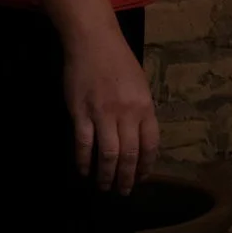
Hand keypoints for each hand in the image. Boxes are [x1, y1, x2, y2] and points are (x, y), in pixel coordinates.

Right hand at [63, 21, 159, 194]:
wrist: (93, 41)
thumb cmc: (118, 60)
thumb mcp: (139, 85)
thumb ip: (141, 111)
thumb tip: (139, 138)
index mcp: (145, 107)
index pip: (150, 145)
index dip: (146, 166)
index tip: (141, 177)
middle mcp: (127, 113)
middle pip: (129, 154)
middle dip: (127, 178)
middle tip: (123, 191)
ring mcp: (103, 113)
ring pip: (108, 154)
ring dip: (107, 175)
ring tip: (105, 186)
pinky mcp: (81, 112)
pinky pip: (84, 143)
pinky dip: (84, 161)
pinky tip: (84, 171)